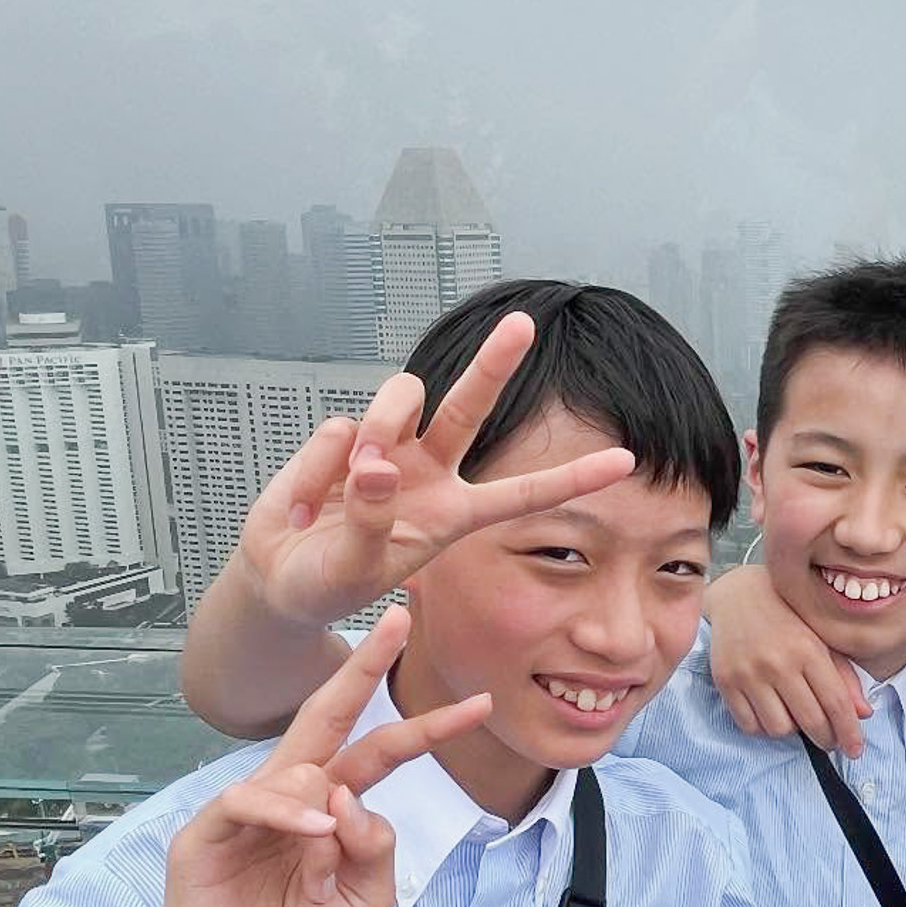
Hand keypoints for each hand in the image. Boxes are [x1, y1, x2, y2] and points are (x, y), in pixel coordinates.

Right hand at [148, 607, 492, 906]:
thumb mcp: (366, 904)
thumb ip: (378, 850)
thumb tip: (355, 800)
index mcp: (334, 807)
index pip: (383, 750)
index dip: (429, 727)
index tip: (481, 703)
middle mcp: (294, 794)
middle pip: (330, 713)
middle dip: (365, 664)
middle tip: (397, 618)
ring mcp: (249, 807)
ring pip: (305, 769)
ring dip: (328, 820)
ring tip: (321, 872)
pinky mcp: (208, 830)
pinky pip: (252, 798)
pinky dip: (287, 813)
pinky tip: (310, 833)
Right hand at [242, 311, 636, 625]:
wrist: (278, 580)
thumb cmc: (330, 582)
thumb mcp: (357, 568)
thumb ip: (373, 520)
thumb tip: (380, 462)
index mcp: (454, 514)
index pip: (525, 493)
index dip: (575, 477)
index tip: (627, 461)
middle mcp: (430, 471)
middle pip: (470, 406)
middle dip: (494, 364)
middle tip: (522, 325)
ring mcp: (387, 449)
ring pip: (401, 399)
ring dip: (380, 425)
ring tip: (351, 479)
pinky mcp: (342, 438)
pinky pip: (336, 431)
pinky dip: (315, 470)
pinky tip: (304, 509)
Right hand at [705, 566, 870, 754]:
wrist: (738, 594)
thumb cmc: (788, 617)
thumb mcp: (822, 639)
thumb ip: (844, 676)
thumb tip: (864, 714)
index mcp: (808, 649)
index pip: (836, 702)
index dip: (849, 732)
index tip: (855, 750)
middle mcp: (778, 663)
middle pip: (810, 721)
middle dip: (825, 738)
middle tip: (829, 740)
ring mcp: (749, 674)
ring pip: (778, 728)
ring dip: (791, 730)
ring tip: (795, 715)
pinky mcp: (725, 681)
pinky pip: (749, 725)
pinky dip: (764, 728)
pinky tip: (771, 712)